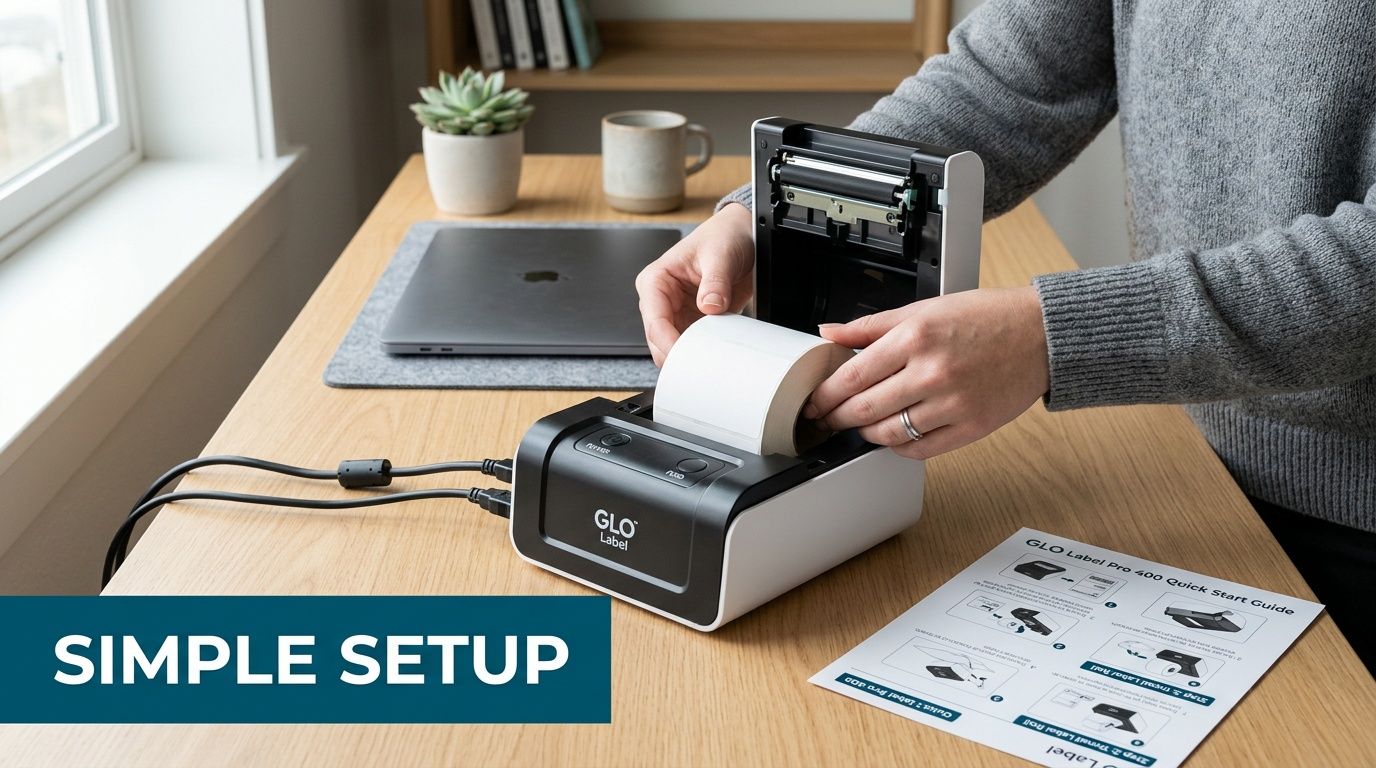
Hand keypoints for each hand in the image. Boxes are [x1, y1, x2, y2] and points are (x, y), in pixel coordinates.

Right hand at [635, 203, 753, 364]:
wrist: (742, 236)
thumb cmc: (722, 237)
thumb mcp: (720, 255)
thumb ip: (715, 282)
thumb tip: (709, 306)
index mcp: (656, 281)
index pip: (655, 321)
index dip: (668, 343)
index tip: (688, 356)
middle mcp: (661, 300)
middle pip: (659, 341)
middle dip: (678, 355)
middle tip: (701, 365)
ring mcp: (678, 314)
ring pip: (674, 348)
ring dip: (691, 356)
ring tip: (711, 359)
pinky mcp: (694, 322)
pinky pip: (694, 346)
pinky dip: (703, 353)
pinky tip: (716, 354)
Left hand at [802, 286, 1049, 458]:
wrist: (1042, 335)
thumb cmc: (987, 318)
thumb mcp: (925, 309)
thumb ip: (873, 325)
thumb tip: (830, 333)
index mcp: (917, 337)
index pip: (853, 375)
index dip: (826, 394)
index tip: (815, 401)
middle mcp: (932, 372)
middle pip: (864, 408)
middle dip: (837, 417)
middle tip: (826, 419)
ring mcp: (952, 403)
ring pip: (889, 433)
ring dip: (865, 434)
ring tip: (859, 426)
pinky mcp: (970, 427)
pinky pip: (920, 449)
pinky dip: (898, 446)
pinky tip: (893, 435)